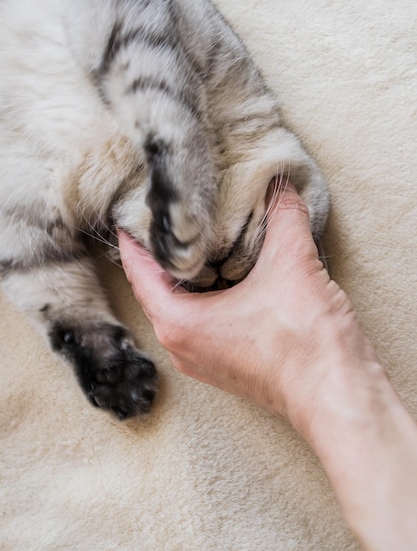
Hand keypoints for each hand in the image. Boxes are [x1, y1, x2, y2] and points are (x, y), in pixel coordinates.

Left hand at [118, 182, 372, 436]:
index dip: (135, 234)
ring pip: (180, 304)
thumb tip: (279, 184)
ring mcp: (203, 357)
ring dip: (186, 273)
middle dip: (161, 251)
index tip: (133, 207)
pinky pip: (202, 318)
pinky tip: (228, 270)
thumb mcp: (292, 262)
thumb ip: (282, 215)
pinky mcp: (226, 362)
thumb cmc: (305, 342)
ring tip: (196, 237)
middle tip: (167, 215)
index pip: (137, 269)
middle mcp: (181, 344)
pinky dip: (207, 291)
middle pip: (155, 287)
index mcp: (178, 322)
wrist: (337, 395)